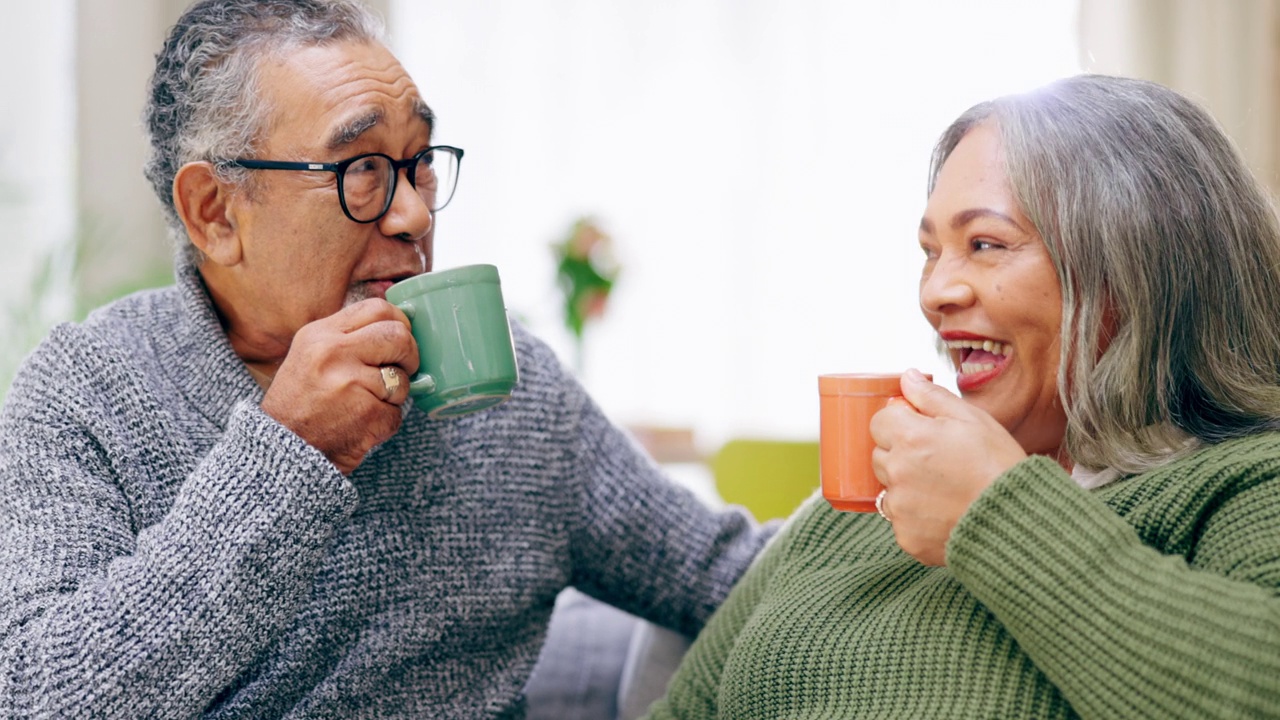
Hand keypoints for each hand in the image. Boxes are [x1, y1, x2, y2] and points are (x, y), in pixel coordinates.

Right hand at [260, 299, 419, 474]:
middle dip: (410, 354)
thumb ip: (348, 337)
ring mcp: (352, 384)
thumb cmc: (301, 402)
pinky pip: (397, 412)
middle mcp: (334, 354)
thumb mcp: (310, 355)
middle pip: (399, 337)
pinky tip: (362, 424)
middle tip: (403, 369)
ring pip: (402, 379)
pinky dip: (386, 421)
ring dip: (395, 395)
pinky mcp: (367, 415)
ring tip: (367, 404)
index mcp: (320, 335)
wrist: (282, 449)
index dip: (399, 321)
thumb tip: (399, 325)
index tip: (401, 336)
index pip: (377, 308)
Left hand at [869, 369, 1025, 565]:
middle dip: (902, 454)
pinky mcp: (906, 537)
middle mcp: (898, 472)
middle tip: (939, 461)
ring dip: (908, 486)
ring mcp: (900, 507)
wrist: (1018, 522)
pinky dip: (917, 517)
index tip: (921, 430)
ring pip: (889, 489)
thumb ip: (932, 396)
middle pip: (881, 455)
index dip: (900, 423)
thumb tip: (908, 377)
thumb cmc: (999, 466)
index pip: (880, 421)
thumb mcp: (972, 419)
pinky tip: (946, 513)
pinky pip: (901, 520)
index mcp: (910, 438)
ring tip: (946, 489)